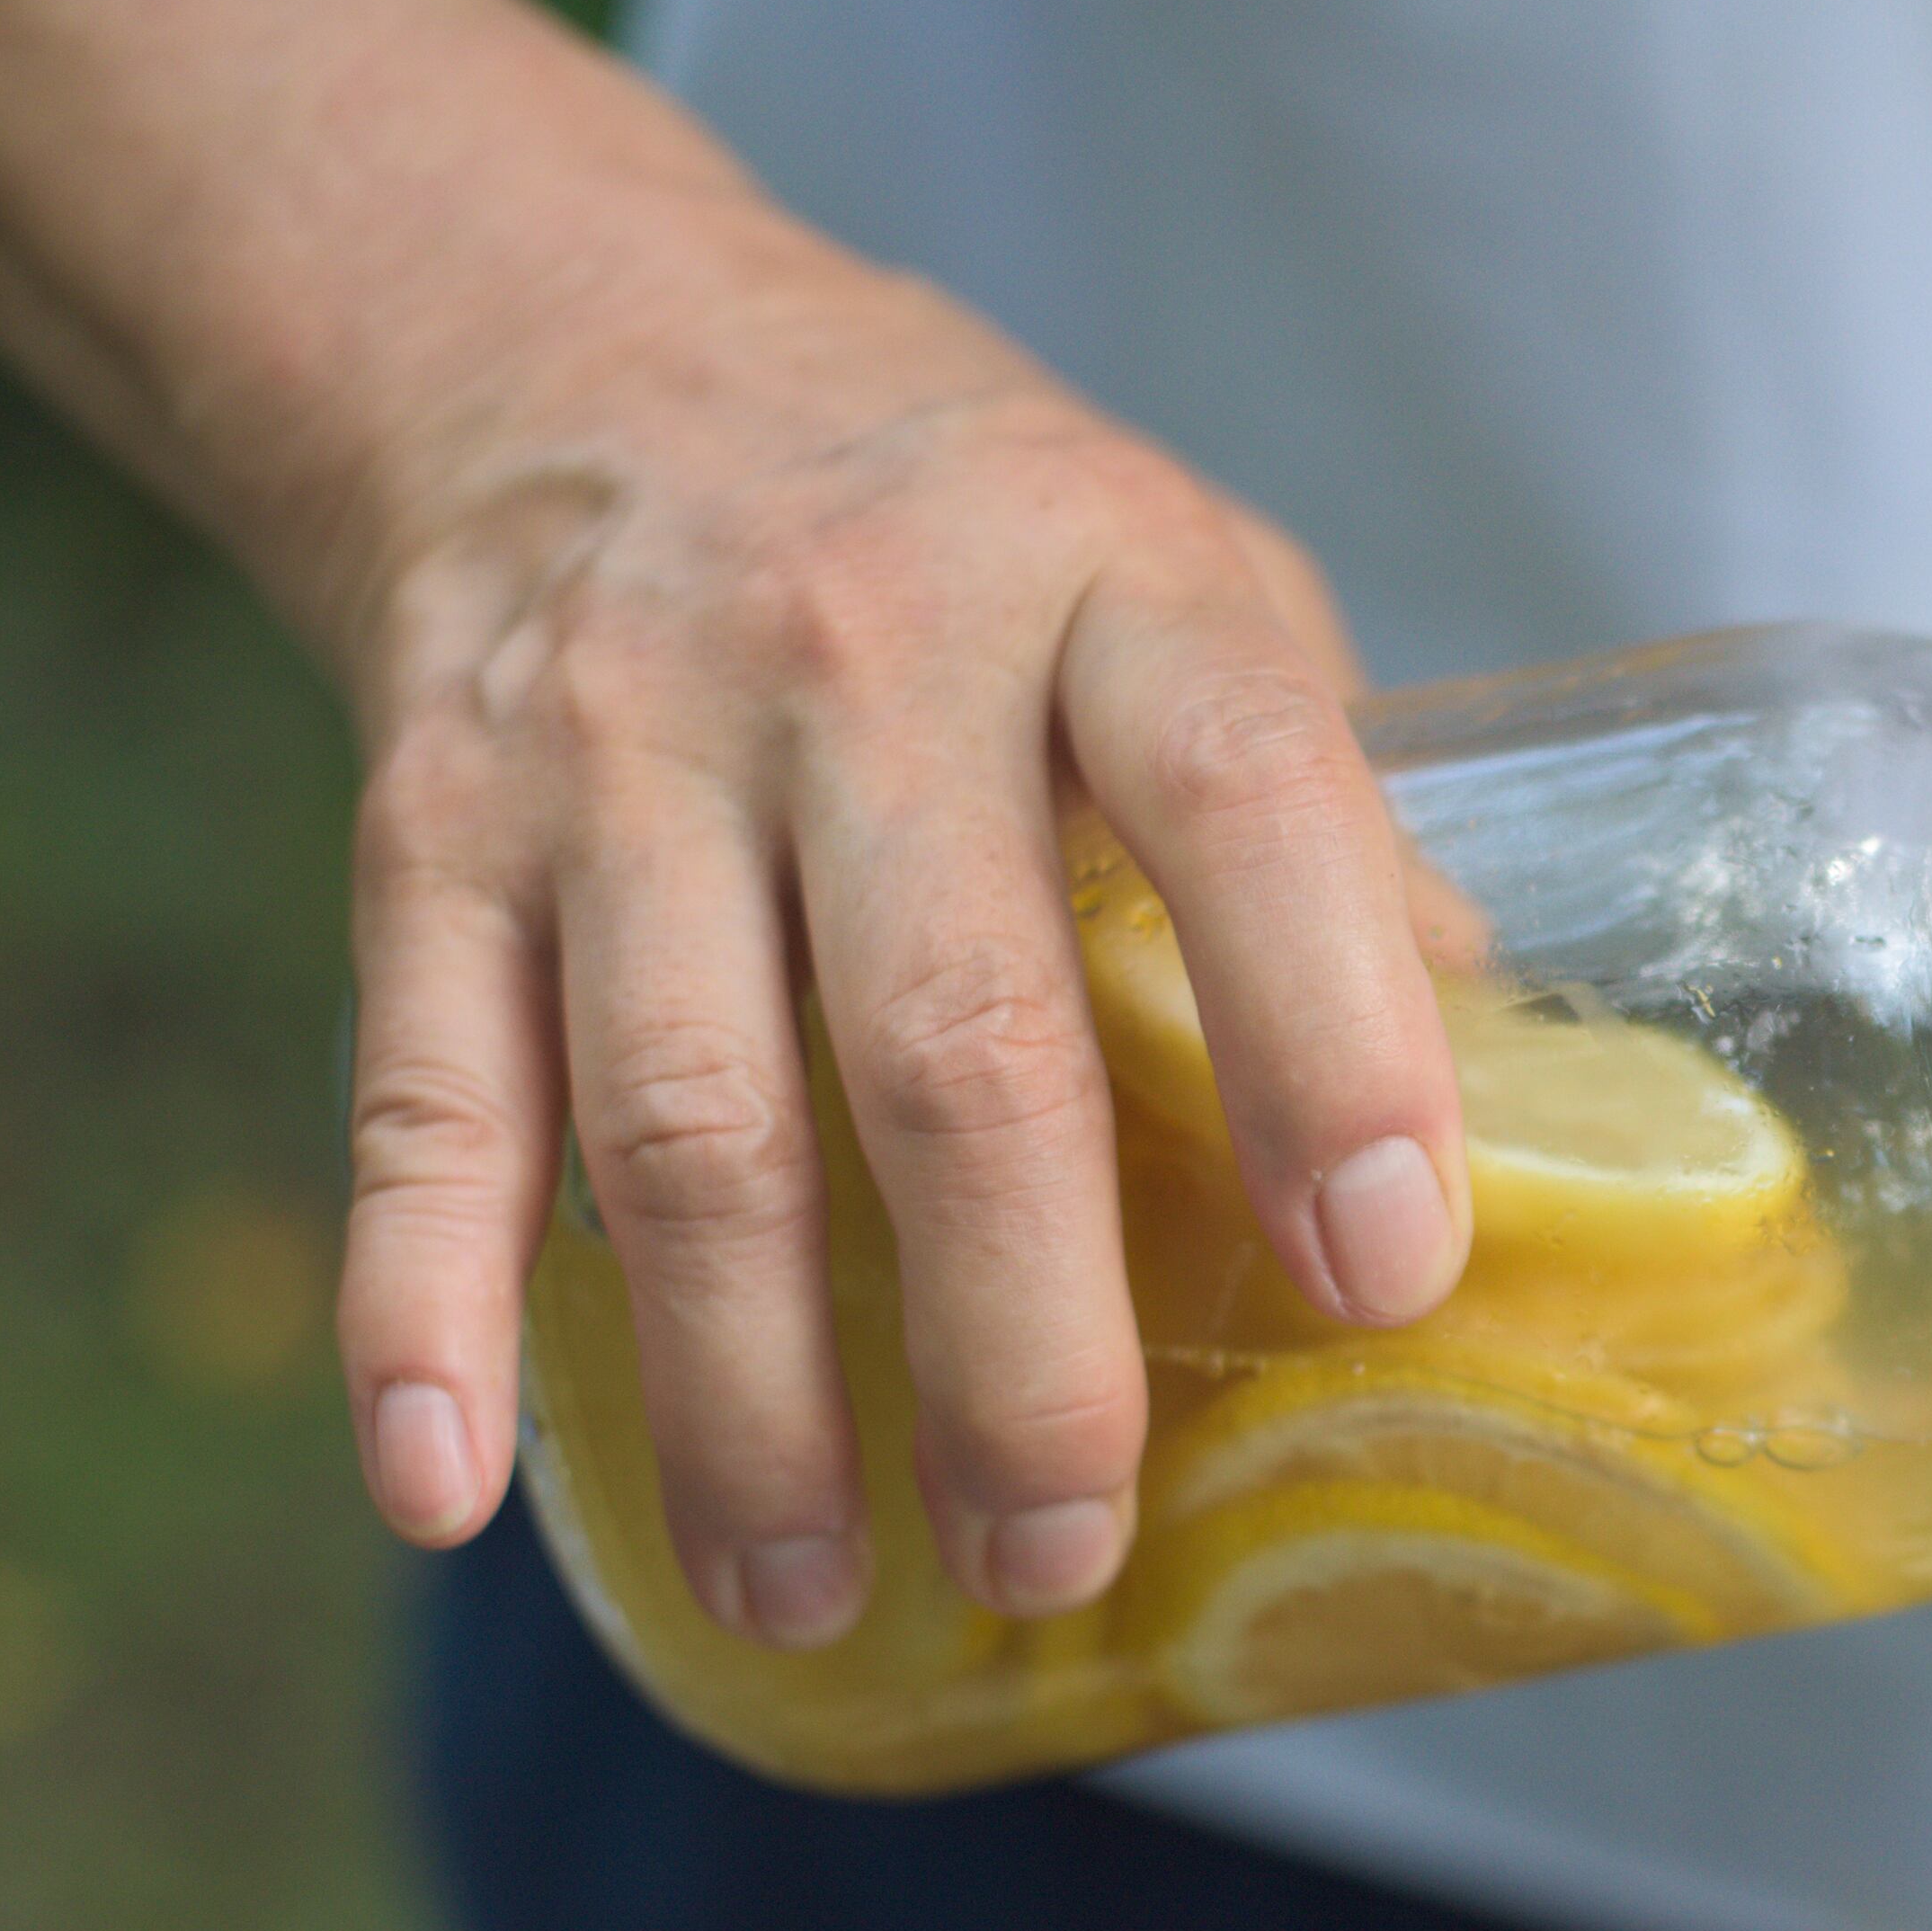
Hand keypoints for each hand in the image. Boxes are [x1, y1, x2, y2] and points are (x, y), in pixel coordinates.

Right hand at [322, 192, 1465, 1643]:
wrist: (576, 337)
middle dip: (1012, 1333)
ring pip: (687, 1115)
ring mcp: (620, 746)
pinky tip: (449, 1493)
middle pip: (950, 1033)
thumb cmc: (959, 530)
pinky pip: (420, 1099)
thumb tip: (1512, 1104)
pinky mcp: (426, 831)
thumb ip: (1329, 826)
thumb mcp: (1185, 591)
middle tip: (1059, 1551)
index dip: (1330, 1032)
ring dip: (745, 1395)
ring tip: (813, 1594)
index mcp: (1105, 582)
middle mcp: (857, 648)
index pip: (1247, 787)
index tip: (1387, 1267)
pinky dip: (419, 1310)